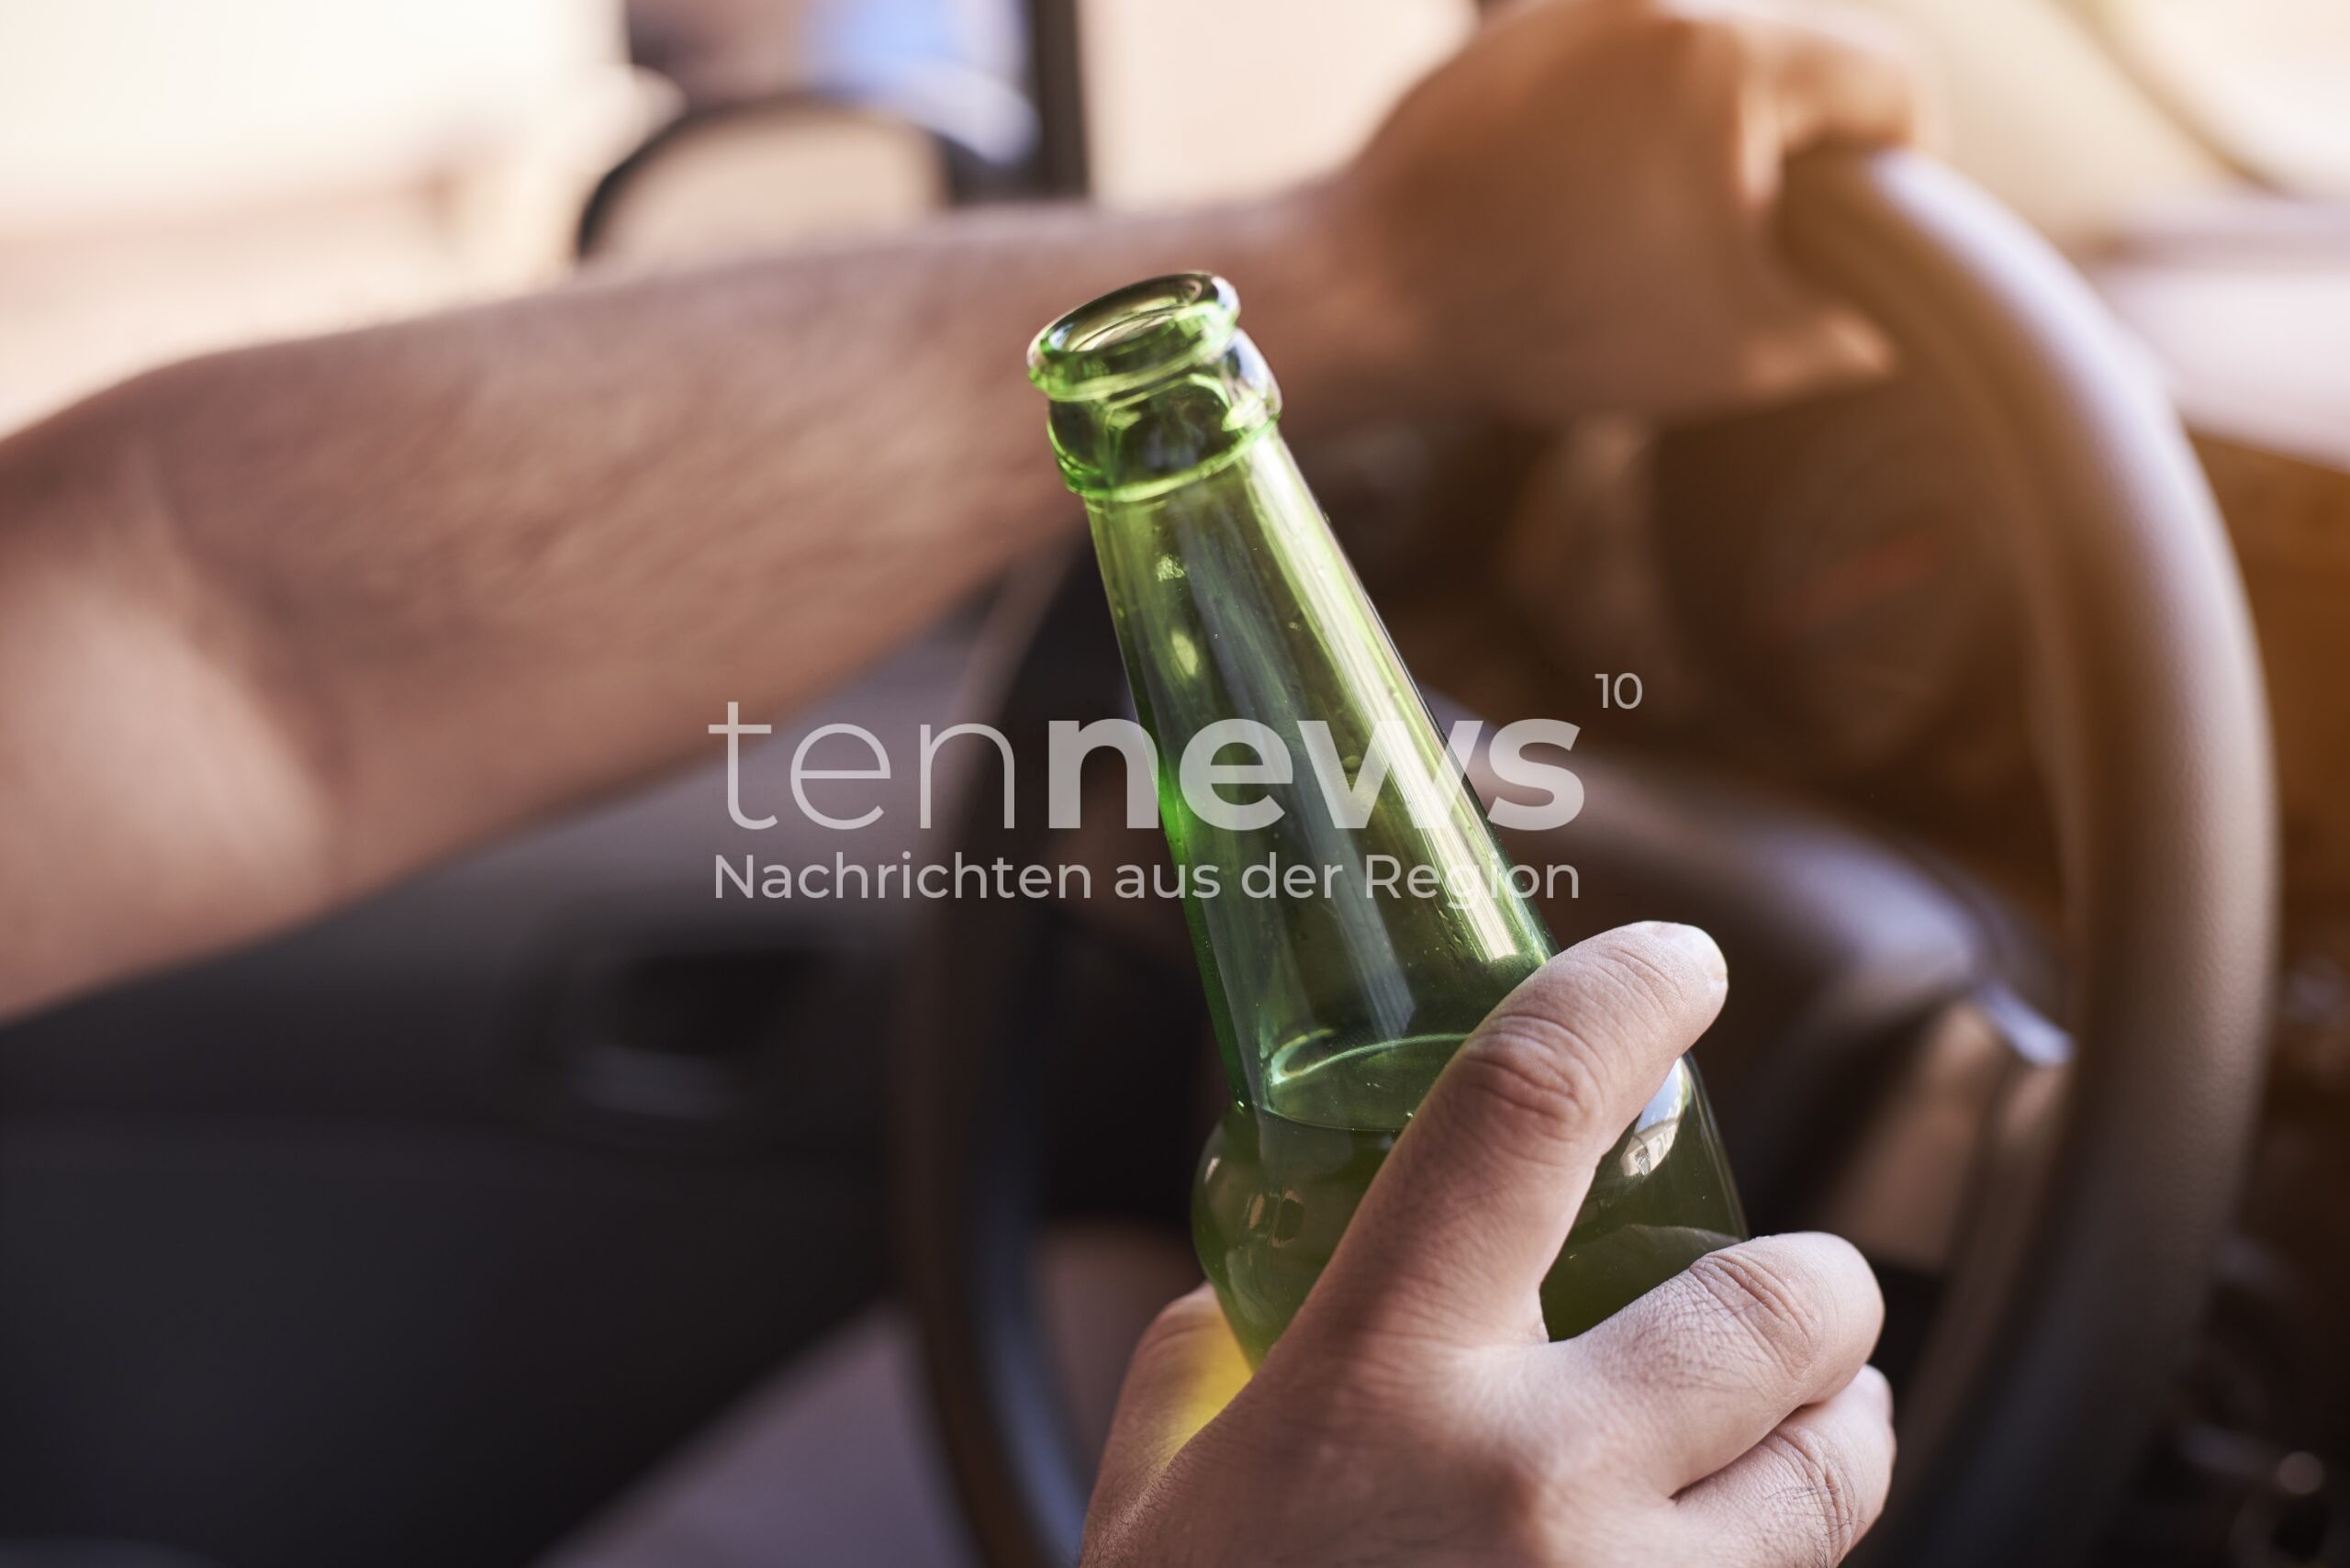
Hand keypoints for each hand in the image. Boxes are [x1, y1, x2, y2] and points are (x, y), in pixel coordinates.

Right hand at [1082, 922, 1893, 1566]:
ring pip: (1837, 1470)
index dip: (1622, 997)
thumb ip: (1203, 1362)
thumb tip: (1245, 1292)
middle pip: (1779, 1301)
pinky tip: (1726, 1557)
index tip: (1677, 966)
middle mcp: (1528, 1485)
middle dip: (1814, 1276)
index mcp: (1374, 1380)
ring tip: (1807, 1415)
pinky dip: (1784, 1559)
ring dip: (1840, 1418)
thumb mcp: (1155, 1494)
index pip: (1523, 1112)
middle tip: (1785, 1279)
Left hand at [1328, 0, 1933, 421]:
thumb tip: (1885, 330)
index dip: (1906, 164)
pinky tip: (1589, 204)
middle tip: (1765, 240)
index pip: (1889, 78)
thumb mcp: (1732, 353)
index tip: (1874, 228)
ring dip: (1708, 134)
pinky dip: (1623, 126)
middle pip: (1794, 60)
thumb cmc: (1552, 320)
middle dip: (1796, 148)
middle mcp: (1657, 4)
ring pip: (1698, 62)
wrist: (1372, 293)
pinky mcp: (1508, 38)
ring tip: (1664, 228)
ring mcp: (1573, 11)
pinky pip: (1608, 67)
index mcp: (1734, 57)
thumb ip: (1840, 332)